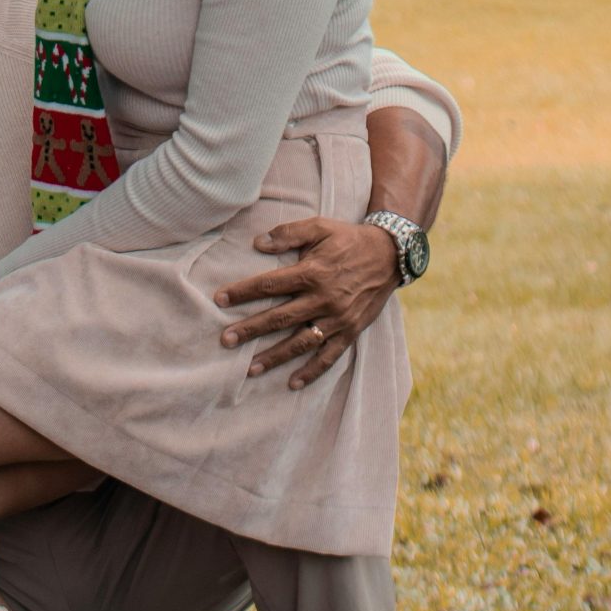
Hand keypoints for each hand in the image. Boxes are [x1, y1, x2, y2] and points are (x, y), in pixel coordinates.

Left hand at [214, 217, 399, 389]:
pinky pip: (330, 356)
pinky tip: (293, 382)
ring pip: (301, 342)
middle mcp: (324, 299)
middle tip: (226, 341)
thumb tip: (257, 243)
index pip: (270, 284)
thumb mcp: (320, 227)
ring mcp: (338, 319)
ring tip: (251, 368)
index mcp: (313, 272)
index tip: (219, 299)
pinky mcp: (351, 331)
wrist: (391, 254)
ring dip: (275, 357)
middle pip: (280, 318)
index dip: (243, 291)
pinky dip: (312, 371)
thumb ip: (288, 234)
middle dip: (251, 329)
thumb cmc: (348, 239)